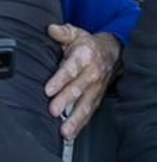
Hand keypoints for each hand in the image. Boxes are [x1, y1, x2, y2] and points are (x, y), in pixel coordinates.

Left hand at [44, 23, 121, 139]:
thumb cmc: (88, 45)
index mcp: (84, 57)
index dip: (59, 80)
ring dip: (74, 119)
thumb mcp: (77, 34)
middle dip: (65, 101)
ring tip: (64, 131)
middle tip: (52, 111)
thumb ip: (63, 32)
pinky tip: (70, 133)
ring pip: (85, 105)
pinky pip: (88, 113)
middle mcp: (91, 75)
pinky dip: (80, 124)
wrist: (113, 53)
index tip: (48, 90)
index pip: (70, 70)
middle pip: (77, 90)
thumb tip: (51, 28)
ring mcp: (95, 88)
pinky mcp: (96, 98)